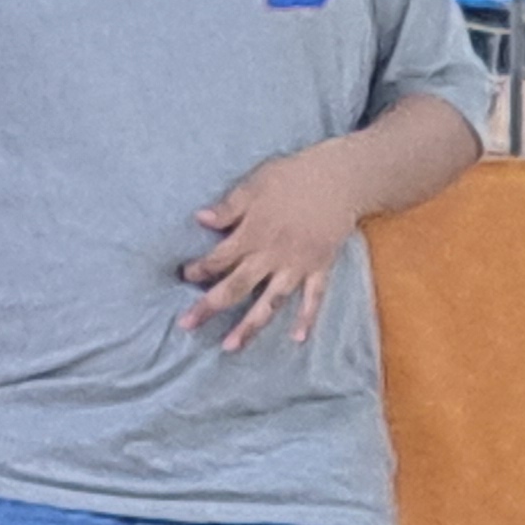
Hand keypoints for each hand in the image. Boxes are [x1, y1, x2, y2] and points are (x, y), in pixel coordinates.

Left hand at [178, 144, 364, 350]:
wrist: (339, 178)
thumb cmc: (293, 177)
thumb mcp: (255, 185)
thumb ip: (229, 207)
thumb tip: (199, 218)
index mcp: (253, 233)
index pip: (219, 258)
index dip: (200, 269)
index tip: (185, 276)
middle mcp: (272, 256)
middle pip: (236, 286)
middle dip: (210, 306)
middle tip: (186, 325)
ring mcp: (296, 266)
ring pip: (269, 302)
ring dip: (249, 325)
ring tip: (230, 347)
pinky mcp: (319, 268)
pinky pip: (313, 298)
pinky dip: (307, 318)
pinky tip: (297, 338)